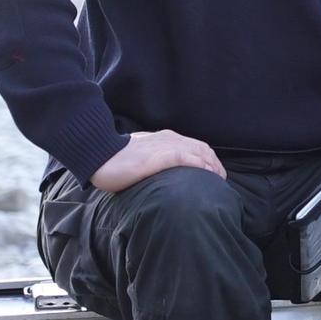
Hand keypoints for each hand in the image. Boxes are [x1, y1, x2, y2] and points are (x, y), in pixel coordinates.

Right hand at [88, 130, 224, 192]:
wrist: (99, 154)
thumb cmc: (116, 158)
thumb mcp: (140, 155)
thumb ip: (154, 160)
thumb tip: (158, 172)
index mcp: (165, 138)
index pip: (196, 146)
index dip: (208, 159)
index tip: (214, 173)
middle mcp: (169, 139)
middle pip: (202, 149)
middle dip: (215, 164)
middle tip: (221, 180)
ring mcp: (165, 147)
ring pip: (199, 152)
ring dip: (212, 166)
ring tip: (219, 181)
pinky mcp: (160, 156)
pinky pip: (187, 159)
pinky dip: (201, 166)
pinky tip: (207, 176)